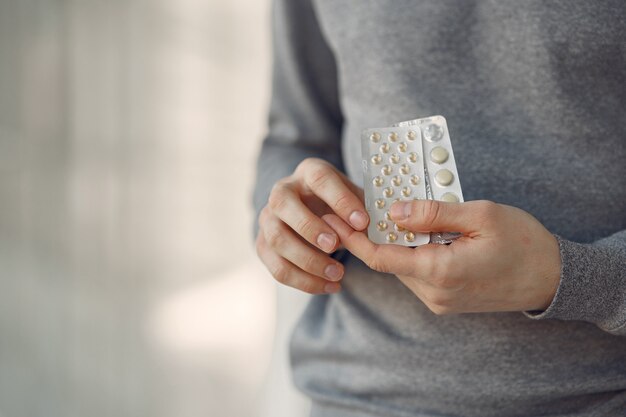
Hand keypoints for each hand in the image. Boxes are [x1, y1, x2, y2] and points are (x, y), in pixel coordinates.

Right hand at [256, 158, 368, 293]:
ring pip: (277, 239)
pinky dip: (305, 282)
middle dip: (310, 227)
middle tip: (335, 246)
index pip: (319, 178)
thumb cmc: (343, 206)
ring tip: (339, 274)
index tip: (362, 222)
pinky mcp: (263, 245)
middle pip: (284, 204)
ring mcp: (268, 218)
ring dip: (308, 260)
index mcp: (309, 171)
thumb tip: (368, 229)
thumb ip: (363, 212)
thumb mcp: (356, 200)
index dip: (340, 200)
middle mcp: (282, 190)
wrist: (318, 215)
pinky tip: (330, 286)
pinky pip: (278, 267)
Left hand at [322, 199, 560, 313]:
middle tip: (365, 203)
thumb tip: (394, 211)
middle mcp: (434, 293)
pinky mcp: (446, 300)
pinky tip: (419, 231)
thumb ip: (433, 213)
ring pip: (402, 267)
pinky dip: (412, 252)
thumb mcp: (480, 215)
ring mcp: (440, 301)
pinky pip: (418, 274)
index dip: (353, 237)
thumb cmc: (524, 243)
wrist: (554, 279)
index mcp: (440, 272)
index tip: (333, 218)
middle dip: (374, 232)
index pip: (380, 256)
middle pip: (389, 260)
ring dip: (396, 241)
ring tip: (397, 211)